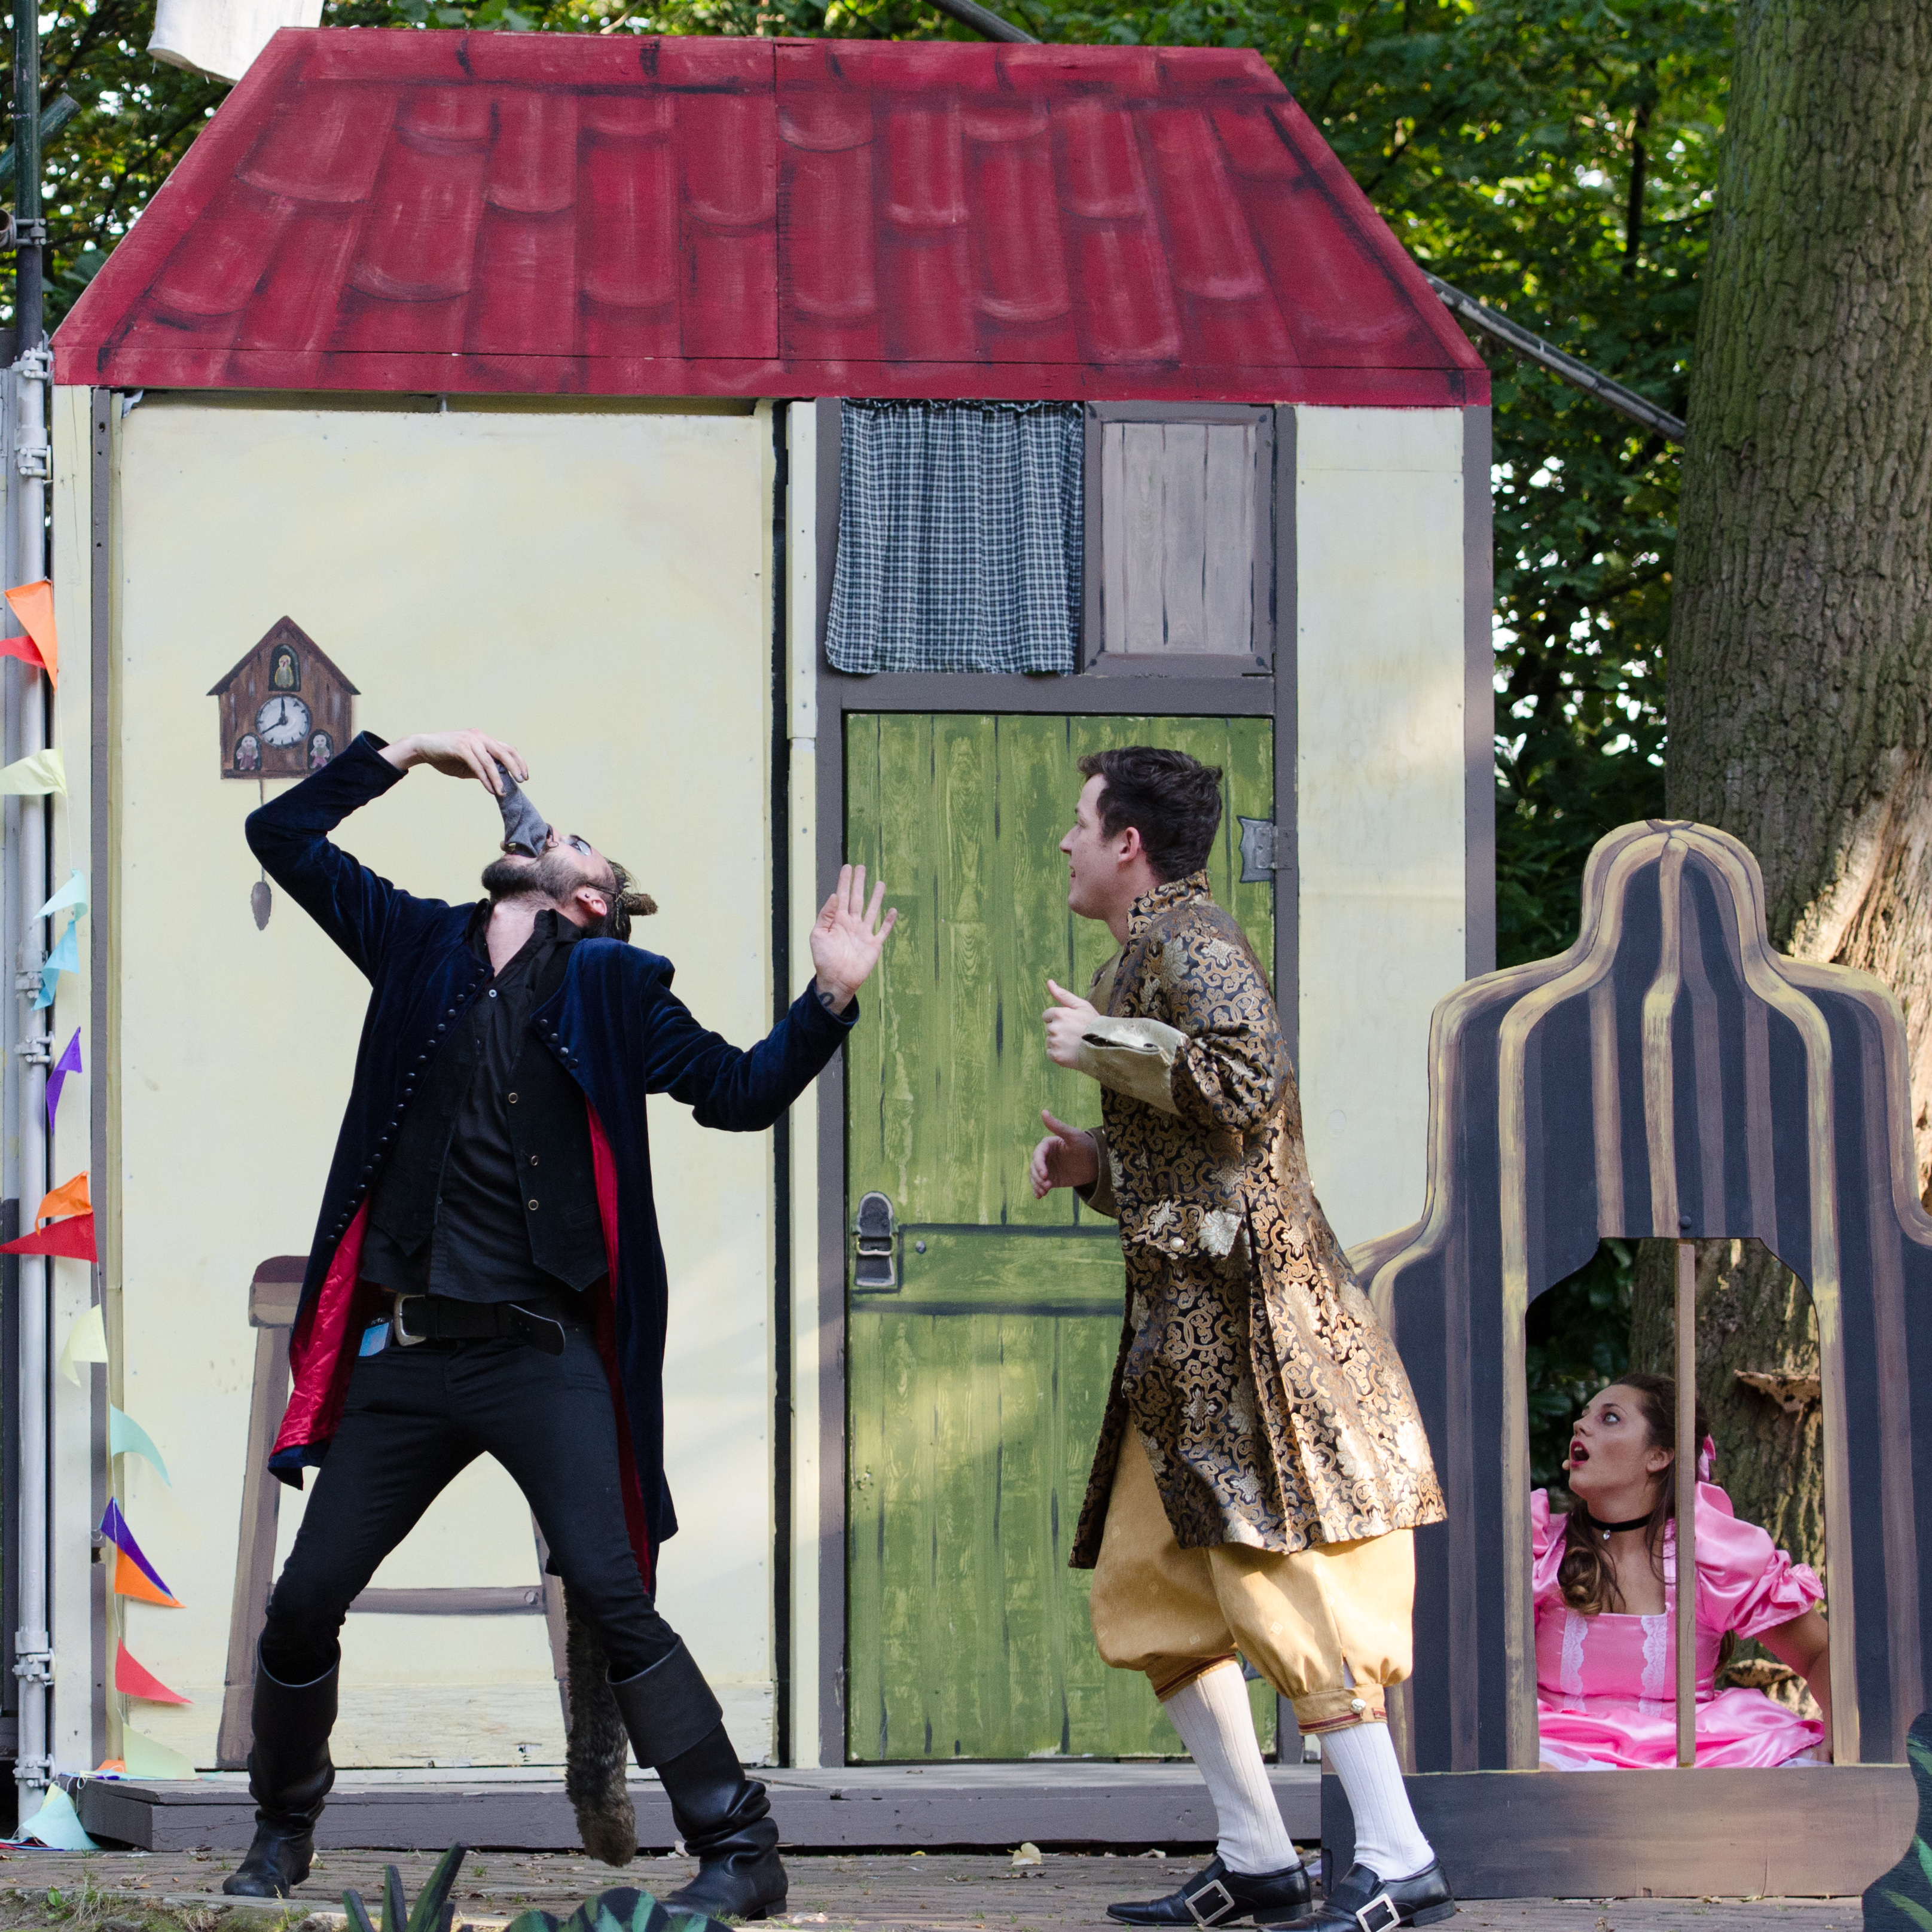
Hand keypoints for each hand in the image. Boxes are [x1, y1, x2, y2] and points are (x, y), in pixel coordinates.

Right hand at [381, 730, 526, 793]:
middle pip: (503, 751)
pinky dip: (485, 778)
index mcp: (483, 739)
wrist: (422, 748)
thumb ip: (483, 769)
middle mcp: (479, 736)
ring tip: (502, 792)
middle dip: (515, 767)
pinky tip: (490, 789)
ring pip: (490, 761)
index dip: (518, 761)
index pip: (507, 748)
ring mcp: (470, 740)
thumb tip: (499, 781)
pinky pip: (477, 765)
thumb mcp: (468, 764)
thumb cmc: (445, 756)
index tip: (524, 775)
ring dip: (498, 778)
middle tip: (521, 781)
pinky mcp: (460, 746)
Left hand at [811, 864, 897, 1012]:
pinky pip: (883, 930)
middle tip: (862, 867)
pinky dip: (888, 921)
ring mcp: (863, 933)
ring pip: (872, 910)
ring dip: (876, 897)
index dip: (845, 881)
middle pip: (857, 898)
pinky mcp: (873, 945)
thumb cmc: (823, 960)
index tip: (848, 867)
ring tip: (880, 882)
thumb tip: (834, 895)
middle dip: (859, 883)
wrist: (836, 980)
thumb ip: (826, 915)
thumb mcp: (818, 935)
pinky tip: (893, 910)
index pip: (842, 896)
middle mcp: (851, 924)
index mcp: (837, 921)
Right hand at [1030, 1110, 1097, 1198]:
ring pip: (1035, 1177)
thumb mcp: (1073, 1135)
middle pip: (1034, 1167)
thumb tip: (1043, 1111)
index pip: (1038, 1154)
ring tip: (1045, 1191)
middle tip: (1047, 1185)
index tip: (1045, 1175)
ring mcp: (1047, 1168)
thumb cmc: (1086, 1144)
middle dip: (1037, 1177)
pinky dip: (1037, 1191)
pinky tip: (1039, 1196)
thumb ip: (1057, 1126)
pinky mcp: (1051, 1179)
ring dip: (1037, 1185)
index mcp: (1047, 1144)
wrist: (1096, 1162)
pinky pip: (1040, 1185)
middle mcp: (1045, 1157)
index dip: (1039, 1165)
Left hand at [1042, 978, 1098, 1069]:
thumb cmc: (1094, 1024)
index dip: (1059, 1019)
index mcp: (1059, 1014)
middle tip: (1075, 1034)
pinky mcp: (1056, 1056)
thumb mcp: (1081, 1005)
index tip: (1070, 1023)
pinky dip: (1059, 1054)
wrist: (1105, 1047)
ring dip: (1059, 1042)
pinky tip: (1071, 1052)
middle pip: (1049, 1028)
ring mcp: (1055, 1043)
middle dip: (1059, 1030)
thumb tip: (1049, 981)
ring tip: (1075, 1043)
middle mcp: (1054, 1028)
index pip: (1047, 1015)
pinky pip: (1051, 1053)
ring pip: (1050, 1041)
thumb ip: (1063, 994)